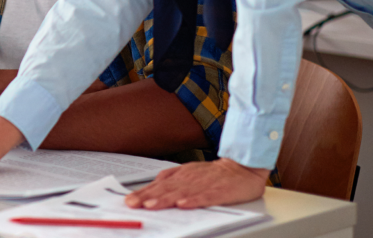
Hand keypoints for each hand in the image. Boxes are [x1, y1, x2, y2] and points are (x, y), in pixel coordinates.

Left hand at [125, 158, 268, 208]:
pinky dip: (194, 200)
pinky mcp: (219, 191)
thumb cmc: (214, 173)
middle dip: (147, 197)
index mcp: (181, 175)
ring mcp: (204, 185)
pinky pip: (205, 197)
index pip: (158, 185)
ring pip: (181, 193)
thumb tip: (151, 187)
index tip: (129, 200)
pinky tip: (184, 205)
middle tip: (134, 204)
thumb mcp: (189, 172)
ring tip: (151, 205)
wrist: (243, 167)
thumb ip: (171, 179)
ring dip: (165, 199)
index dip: (143, 192)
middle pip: (166, 189)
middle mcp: (189, 179)